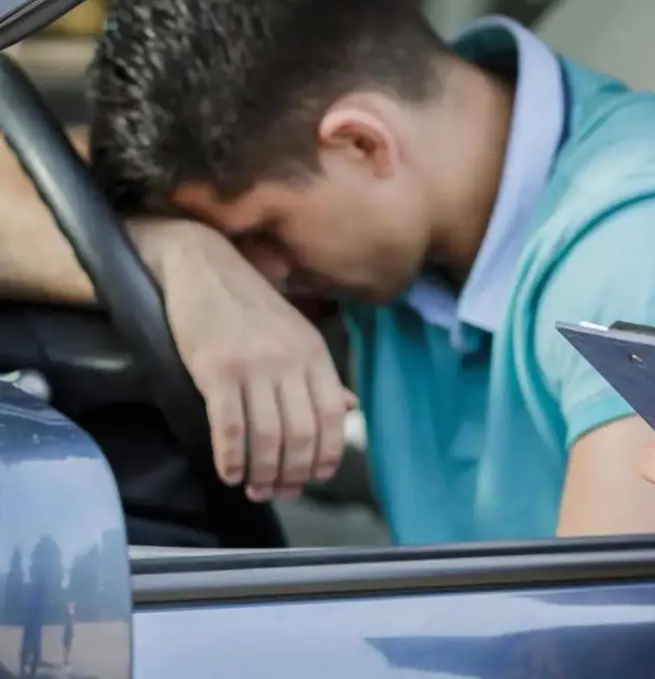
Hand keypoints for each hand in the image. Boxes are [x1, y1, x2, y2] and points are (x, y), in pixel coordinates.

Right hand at [132, 219, 355, 500]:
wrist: (203, 265)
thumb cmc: (250, 305)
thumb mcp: (296, 334)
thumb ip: (322, 375)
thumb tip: (350, 408)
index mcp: (314, 353)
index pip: (333, 415)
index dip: (327, 454)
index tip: (315, 477)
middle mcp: (289, 360)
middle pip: (302, 433)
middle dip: (293, 473)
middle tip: (280, 491)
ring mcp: (253, 365)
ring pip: (267, 437)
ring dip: (263, 473)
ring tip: (255, 488)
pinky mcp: (216, 370)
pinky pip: (229, 426)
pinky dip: (232, 458)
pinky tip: (230, 474)